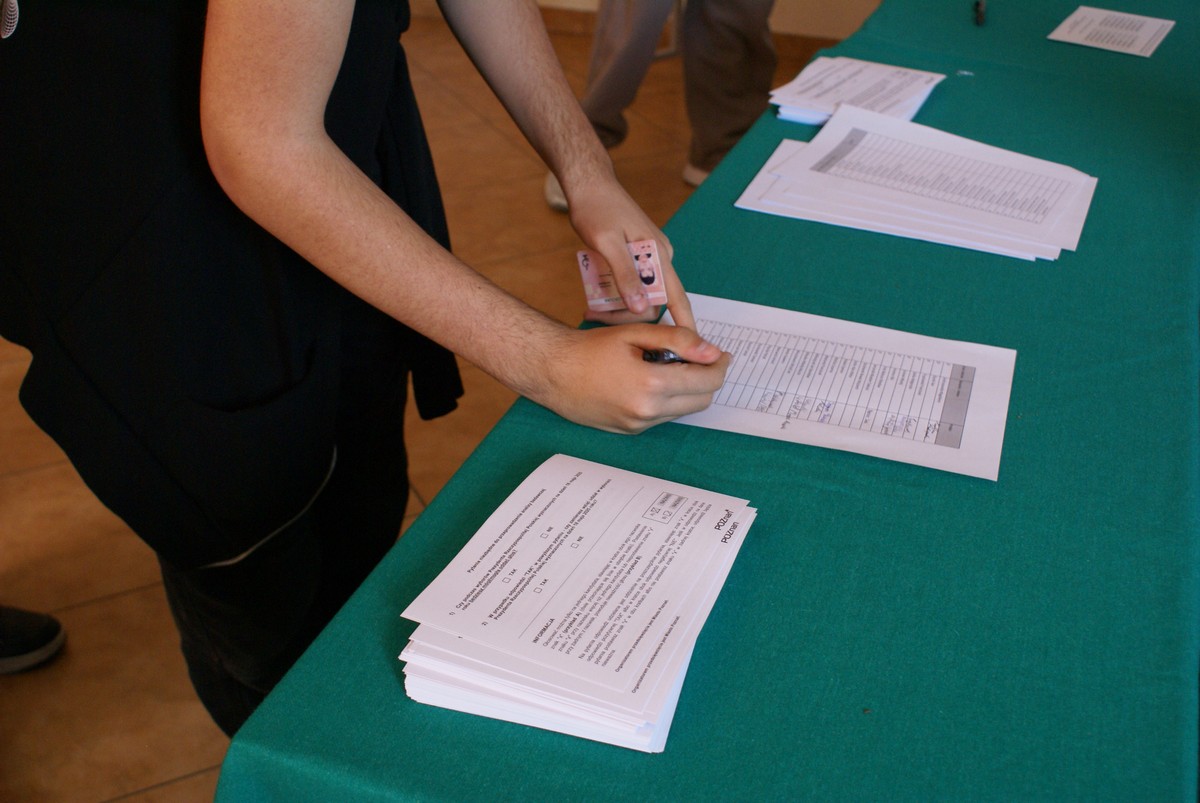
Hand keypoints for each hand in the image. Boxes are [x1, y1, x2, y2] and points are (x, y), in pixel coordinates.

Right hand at [531, 323, 728, 433]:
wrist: (553, 372)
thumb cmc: (590, 348)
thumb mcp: (635, 333)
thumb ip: (678, 340)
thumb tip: (711, 351)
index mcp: (652, 385)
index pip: (707, 381)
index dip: (720, 366)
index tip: (721, 354)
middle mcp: (648, 411)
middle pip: (701, 400)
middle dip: (709, 379)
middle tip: (703, 359)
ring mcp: (639, 424)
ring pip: (684, 410)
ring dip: (688, 390)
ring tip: (672, 366)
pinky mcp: (630, 431)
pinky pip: (663, 417)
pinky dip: (668, 400)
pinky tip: (653, 381)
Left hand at [564, 174, 696, 330]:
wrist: (588, 184)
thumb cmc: (596, 209)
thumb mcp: (607, 243)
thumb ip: (625, 275)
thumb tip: (642, 308)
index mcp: (659, 254)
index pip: (678, 297)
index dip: (684, 324)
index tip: (690, 348)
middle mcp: (659, 258)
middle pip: (653, 300)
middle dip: (628, 314)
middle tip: (595, 315)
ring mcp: (648, 256)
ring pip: (640, 293)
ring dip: (619, 305)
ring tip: (591, 306)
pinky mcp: (636, 255)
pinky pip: (632, 282)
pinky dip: (617, 293)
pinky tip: (597, 294)